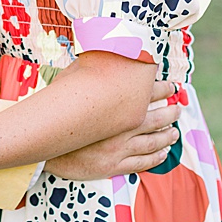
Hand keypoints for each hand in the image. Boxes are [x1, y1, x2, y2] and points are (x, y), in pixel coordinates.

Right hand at [47, 78, 183, 180]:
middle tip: (177, 108)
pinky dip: (156, 157)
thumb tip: (99, 55)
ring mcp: (119, 150)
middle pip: (155, 120)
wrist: (43, 149)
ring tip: (174, 132)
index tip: (171, 86)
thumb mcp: (69, 88)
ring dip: (167, 136)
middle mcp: (121, 130)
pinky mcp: (113, 166)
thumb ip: (88, 74)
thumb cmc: (57, 116)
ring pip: (153, 143)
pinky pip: (142, 162)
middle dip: (170, 113)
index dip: (161, 90)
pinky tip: (163, 153)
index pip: (145, 96)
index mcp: (113, 110)